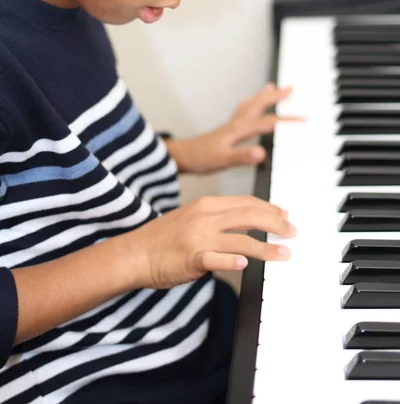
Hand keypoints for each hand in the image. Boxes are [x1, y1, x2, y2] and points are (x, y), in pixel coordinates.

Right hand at [121, 196, 296, 289]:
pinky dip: (234, 260)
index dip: (270, 209)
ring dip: (268, 247)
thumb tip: (245, 226)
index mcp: (207, 204)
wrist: (135, 253)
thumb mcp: (191, 217)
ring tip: (285, 253)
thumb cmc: (163, 238)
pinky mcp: (192, 258)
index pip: (246, 202)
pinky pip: (217, 258)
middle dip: (277, 224)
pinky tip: (247, 264)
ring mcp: (199, 237)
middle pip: (250, 215)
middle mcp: (205, 217)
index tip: (285, 217)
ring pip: (242, 239)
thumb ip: (217, 219)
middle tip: (292, 233)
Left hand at [166, 83, 303, 173]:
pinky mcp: (227, 129)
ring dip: (263, 96)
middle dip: (275, 96)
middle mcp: (236, 123)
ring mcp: (231, 125)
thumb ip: (243, 156)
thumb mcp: (223, 160)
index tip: (304, 120)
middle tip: (290, 88)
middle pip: (259, 105)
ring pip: (251, 105)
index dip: (287, 121)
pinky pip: (244, 111)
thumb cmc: (200, 159)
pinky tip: (252, 107)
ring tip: (272, 87)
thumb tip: (262, 152)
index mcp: (239, 129)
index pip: (268, 122)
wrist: (181, 157)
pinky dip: (252, 104)